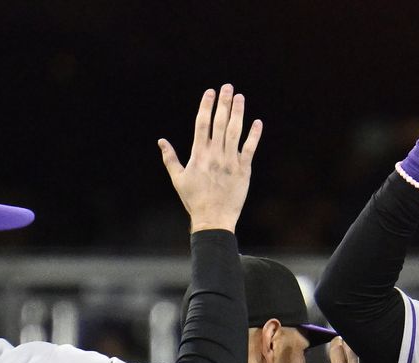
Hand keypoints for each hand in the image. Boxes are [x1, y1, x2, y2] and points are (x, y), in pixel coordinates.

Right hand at [159, 84, 262, 232]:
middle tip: (227, 87)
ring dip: (238, 113)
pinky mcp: (243, 170)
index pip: (202, 123)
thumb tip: (161, 141)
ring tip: (240, 97)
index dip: (206, 105)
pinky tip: (257, 122)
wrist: (213, 219)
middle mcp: (215, 155)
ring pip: (235, 132)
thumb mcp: (178, 179)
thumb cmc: (194, 200)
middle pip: (220, 123)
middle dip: (223, 103)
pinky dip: (254, 135)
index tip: (210, 92)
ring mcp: (230, 162)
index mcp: (199, 155)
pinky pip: (250, 149)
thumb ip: (170, 158)